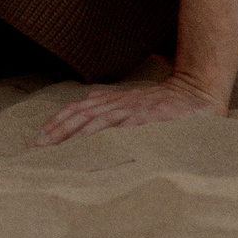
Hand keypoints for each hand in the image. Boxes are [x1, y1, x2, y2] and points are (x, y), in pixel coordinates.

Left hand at [39, 76, 228, 144]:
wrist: (197, 90)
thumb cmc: (163, 101)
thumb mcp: (132, 100)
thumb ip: (111, 101)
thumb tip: (87, 102)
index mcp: (113, 101)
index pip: (79, 109)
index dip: (58, 122)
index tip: (40, 138)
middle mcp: (121, 103)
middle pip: (84, 114)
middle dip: (61, 130)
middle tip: (42, 146)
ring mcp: (138, 109)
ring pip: (104, 119)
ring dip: (81, 133)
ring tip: (64, 147)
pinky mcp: (156, 116)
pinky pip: (133, 125)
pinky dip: (117, 133)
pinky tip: (104, 144)